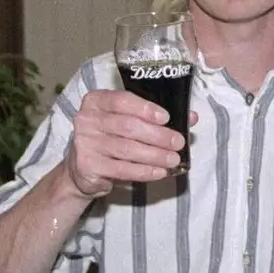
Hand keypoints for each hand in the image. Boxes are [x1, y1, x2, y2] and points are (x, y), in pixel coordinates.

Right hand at [64, 89, 184, 196]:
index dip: (145, 109)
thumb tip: (191, 117)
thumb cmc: (111, 138)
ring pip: (127, 149)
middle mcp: (87, 119)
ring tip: (173, 159)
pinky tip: (159, 172)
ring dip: (155, 155)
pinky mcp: (87, 165)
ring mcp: (85, 143)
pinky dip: (144, 171)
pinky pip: (122, 168)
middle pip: (128, 126)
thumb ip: (156, 117)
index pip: (122, 100)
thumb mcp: (129, 122)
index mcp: (96, 101)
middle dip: (158, 136)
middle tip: (178, 143)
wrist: (82, 169)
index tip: (166, 118)